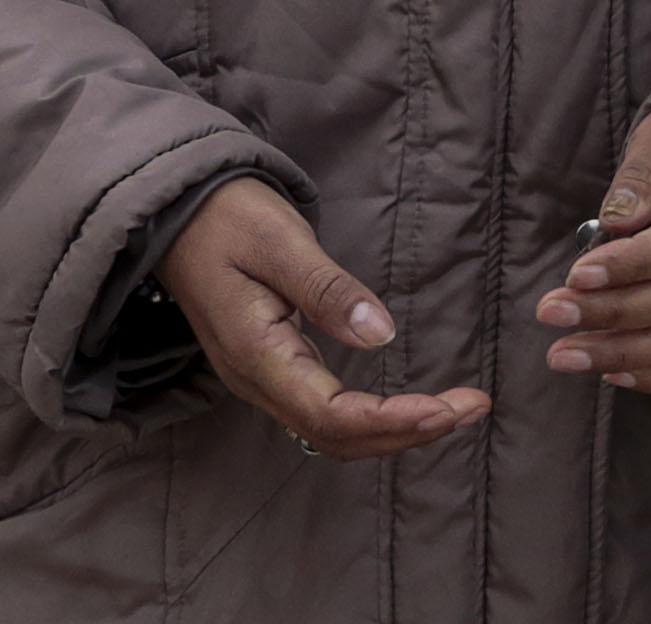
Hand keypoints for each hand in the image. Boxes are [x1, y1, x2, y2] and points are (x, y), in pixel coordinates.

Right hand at [155, 177, 487, 460]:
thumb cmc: (229, 220)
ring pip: (329, 431)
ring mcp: (262, 378)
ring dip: (394, 430)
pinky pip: (323, 411)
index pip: (330, 415)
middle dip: (406, 432)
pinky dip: (371, 418)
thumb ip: (328, 291)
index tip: (446, 408)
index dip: (390, 420)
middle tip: (472, 409)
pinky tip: (407, 406)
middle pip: (335, 436)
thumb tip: (380, 332)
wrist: (178, 214)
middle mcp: (257, 381)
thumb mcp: (281, 243)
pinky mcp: (272, 366)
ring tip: (453, 412)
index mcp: (257, 356)